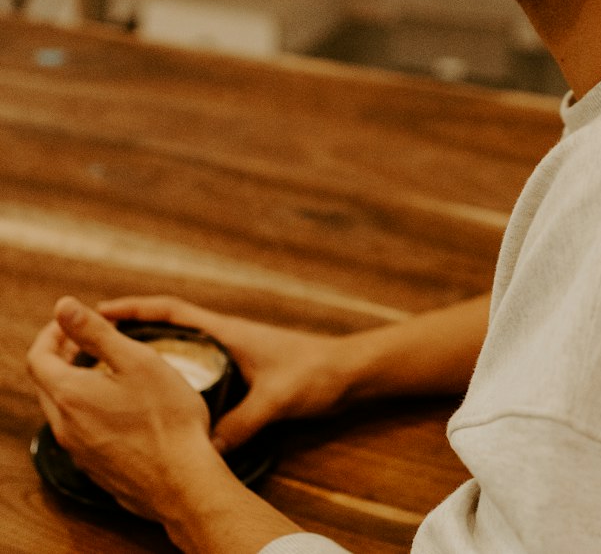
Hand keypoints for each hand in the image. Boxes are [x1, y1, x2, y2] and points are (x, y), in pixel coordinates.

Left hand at [27, 296, 228, 519]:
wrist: (180, 481)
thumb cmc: (166, 417)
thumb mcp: (136, 360)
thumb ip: (96, 332)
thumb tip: (63, 306)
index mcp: (70, 394)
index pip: (38, 357)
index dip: (52, 333)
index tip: (74, 320)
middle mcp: (64, 424)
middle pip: (46, 382)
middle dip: (61, 353)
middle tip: (89, 336)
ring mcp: (78, 449)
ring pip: (60, 406)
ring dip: (73, 379)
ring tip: (105, 365)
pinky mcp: (93, 465)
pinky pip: (77, 428)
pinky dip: (86, 404)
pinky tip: (119, 401)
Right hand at [97, 295, 362, 452]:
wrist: (349, 372)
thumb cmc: (316, 374)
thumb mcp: (276, 399)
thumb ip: (242, 423)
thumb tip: (205, 450)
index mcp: (227, 332)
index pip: (172, 312)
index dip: (135, 309)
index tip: (100, 312)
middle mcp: (226, 337)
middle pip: (169, 327)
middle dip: (132, 332)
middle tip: (93, 348)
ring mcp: (234, 352)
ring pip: (182, 348)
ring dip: (152, 354)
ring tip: (115, 374)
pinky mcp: (243, 370)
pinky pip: (197, 368)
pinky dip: (175, 375)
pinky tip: (162, 400)